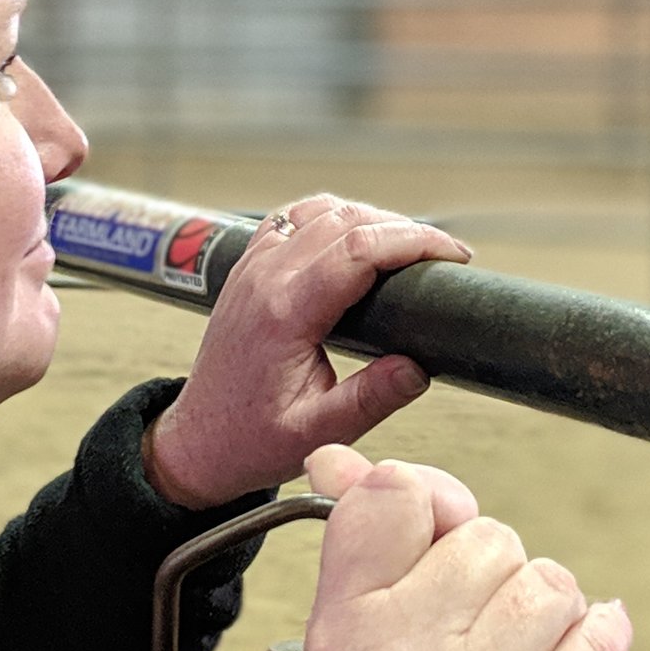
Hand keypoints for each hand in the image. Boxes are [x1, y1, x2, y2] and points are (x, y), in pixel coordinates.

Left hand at [144, 196, 469, 509]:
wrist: (198, 440)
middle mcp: (265, 279)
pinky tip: (356, 237)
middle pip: (346, 220)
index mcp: (283, 313)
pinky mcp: (250, 268)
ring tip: (409, 247)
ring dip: (370, 218)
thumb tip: (418, 367)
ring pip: (320, 211)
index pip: (357, 249)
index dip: (413, 241)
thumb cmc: (248, 438)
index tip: (451, 254)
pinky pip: (295, 219)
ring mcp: (253, 267)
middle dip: (404, 228)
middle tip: (442, 255)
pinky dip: (334, 217)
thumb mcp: (318, 431)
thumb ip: (372, 399)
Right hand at [296, 446, 632, 650]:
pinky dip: (597, 647)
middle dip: (491, 579)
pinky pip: (603, 634)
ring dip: (547, 617)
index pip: (396, 495)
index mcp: (342, 635)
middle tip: (468, 645)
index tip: (437, 543)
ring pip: (551, 581)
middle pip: (488, 536)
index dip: (431, 506)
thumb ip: (358, 556)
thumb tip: (346, 459)